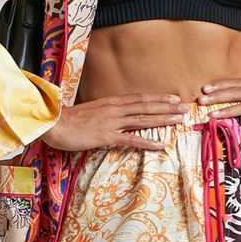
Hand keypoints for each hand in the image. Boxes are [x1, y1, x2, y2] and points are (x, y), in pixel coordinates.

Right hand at [40, 92, 190, 152]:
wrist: (54, 124)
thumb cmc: (71, 119)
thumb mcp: (93, 110)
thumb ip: (108, 111)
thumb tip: (120, 114)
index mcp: (111, 102)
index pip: (140, 97)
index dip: (158, 98)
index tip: (174, 98)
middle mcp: (115, 109)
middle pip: (146, 106)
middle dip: (168, 107)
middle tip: (186, 108)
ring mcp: (112, 122)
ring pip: (143, 119)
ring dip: (163, 120)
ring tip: (180, 120)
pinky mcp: (106, 136)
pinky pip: (131, 139)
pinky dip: (148, 141)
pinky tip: (161, 144)